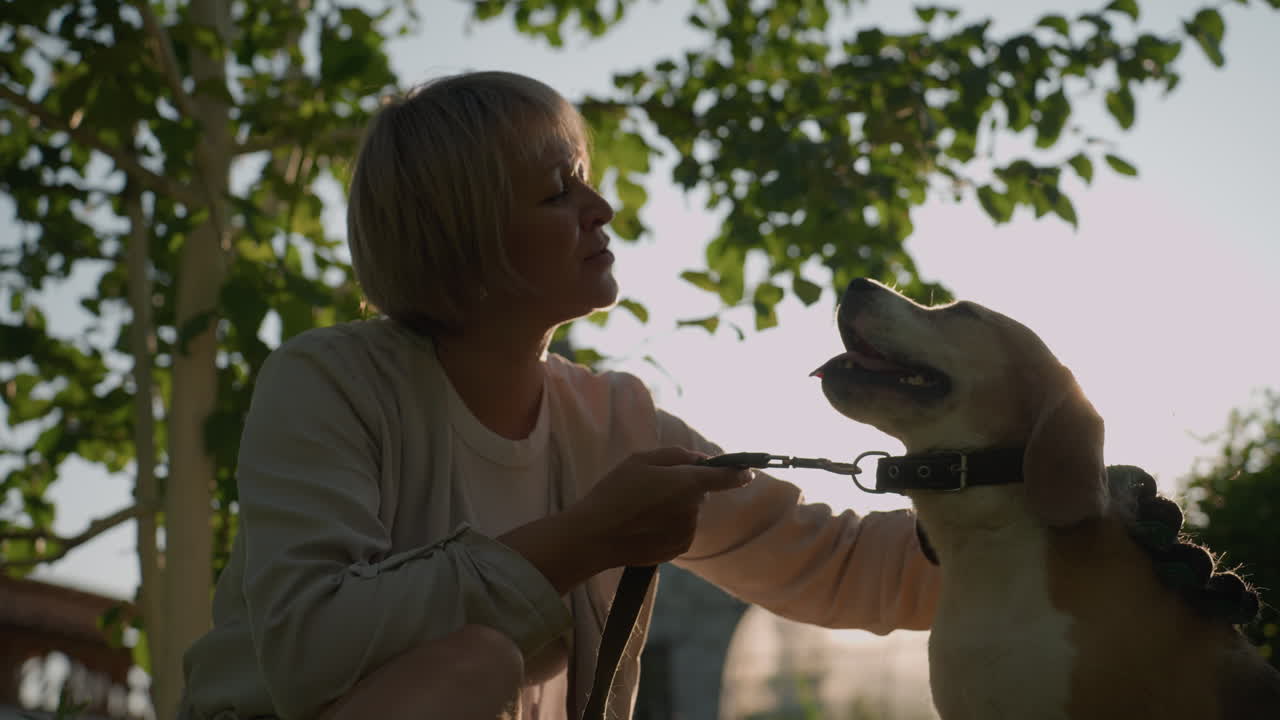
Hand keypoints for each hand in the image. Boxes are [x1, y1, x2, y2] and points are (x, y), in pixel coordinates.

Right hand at [569, 447, 753, 568]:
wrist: (595, 536)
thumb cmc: (615, 493)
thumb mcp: (640, 460)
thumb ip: (675, 455)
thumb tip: (700, 460)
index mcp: (687, 483)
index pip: (725, 477)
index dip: (738, 473)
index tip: (747, 471)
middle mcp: (693, 509)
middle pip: (699, 492)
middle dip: (684, 486)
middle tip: (651, 486)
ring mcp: (686, 531)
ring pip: (688, 512)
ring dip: (674, 507)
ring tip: (641, 508)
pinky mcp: (677, 548)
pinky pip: (680, 530)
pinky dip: (668, 525)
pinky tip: (644, 525)